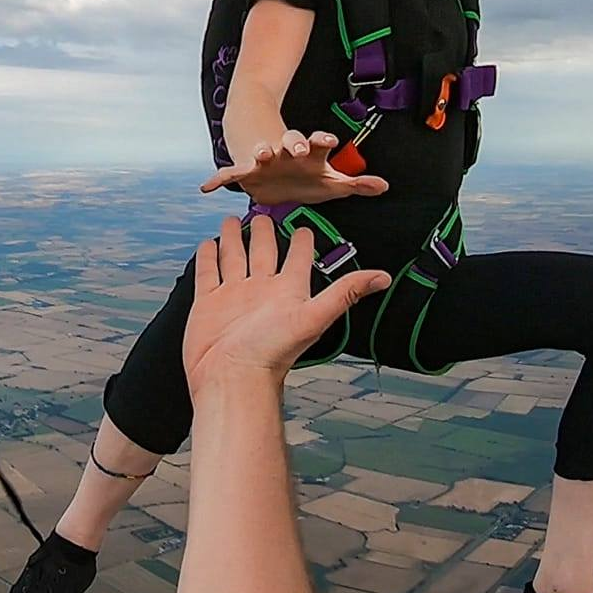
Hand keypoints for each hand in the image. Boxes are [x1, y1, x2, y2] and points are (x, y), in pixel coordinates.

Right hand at [182, 216, 390, 399]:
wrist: (231, 379)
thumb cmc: (272, 354)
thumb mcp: (314, 316)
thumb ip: (346, 292)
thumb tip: (383, 277)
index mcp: (288, 291)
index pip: (298, 257)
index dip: (303, 241)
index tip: (305, 226)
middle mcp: (262, 290)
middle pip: (264, 252)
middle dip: (264, 232)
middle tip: (263, 213)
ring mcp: (234, 295)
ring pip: (235, 257)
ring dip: (235, 239)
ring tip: (233, 221)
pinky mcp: (208, 303)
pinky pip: (209, 274)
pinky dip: (208, 258)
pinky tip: (209, 245)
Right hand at [199, 129, 387, 204]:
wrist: (275, 172)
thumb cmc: (306, 176)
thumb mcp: (331, 182)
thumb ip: (356, 184)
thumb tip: (383, 185)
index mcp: (308, 154)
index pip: (318, 143)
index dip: (323, 141)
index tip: (331, 141)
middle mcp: (285, 153)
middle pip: (291, 142)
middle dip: (295, 143)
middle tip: (298, 147)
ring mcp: (264, 161)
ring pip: (261, 152)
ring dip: (261, 152)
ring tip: (259, 153)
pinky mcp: (245, 173)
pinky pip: (229, 175)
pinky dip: (218, 180)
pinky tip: (207, 187)